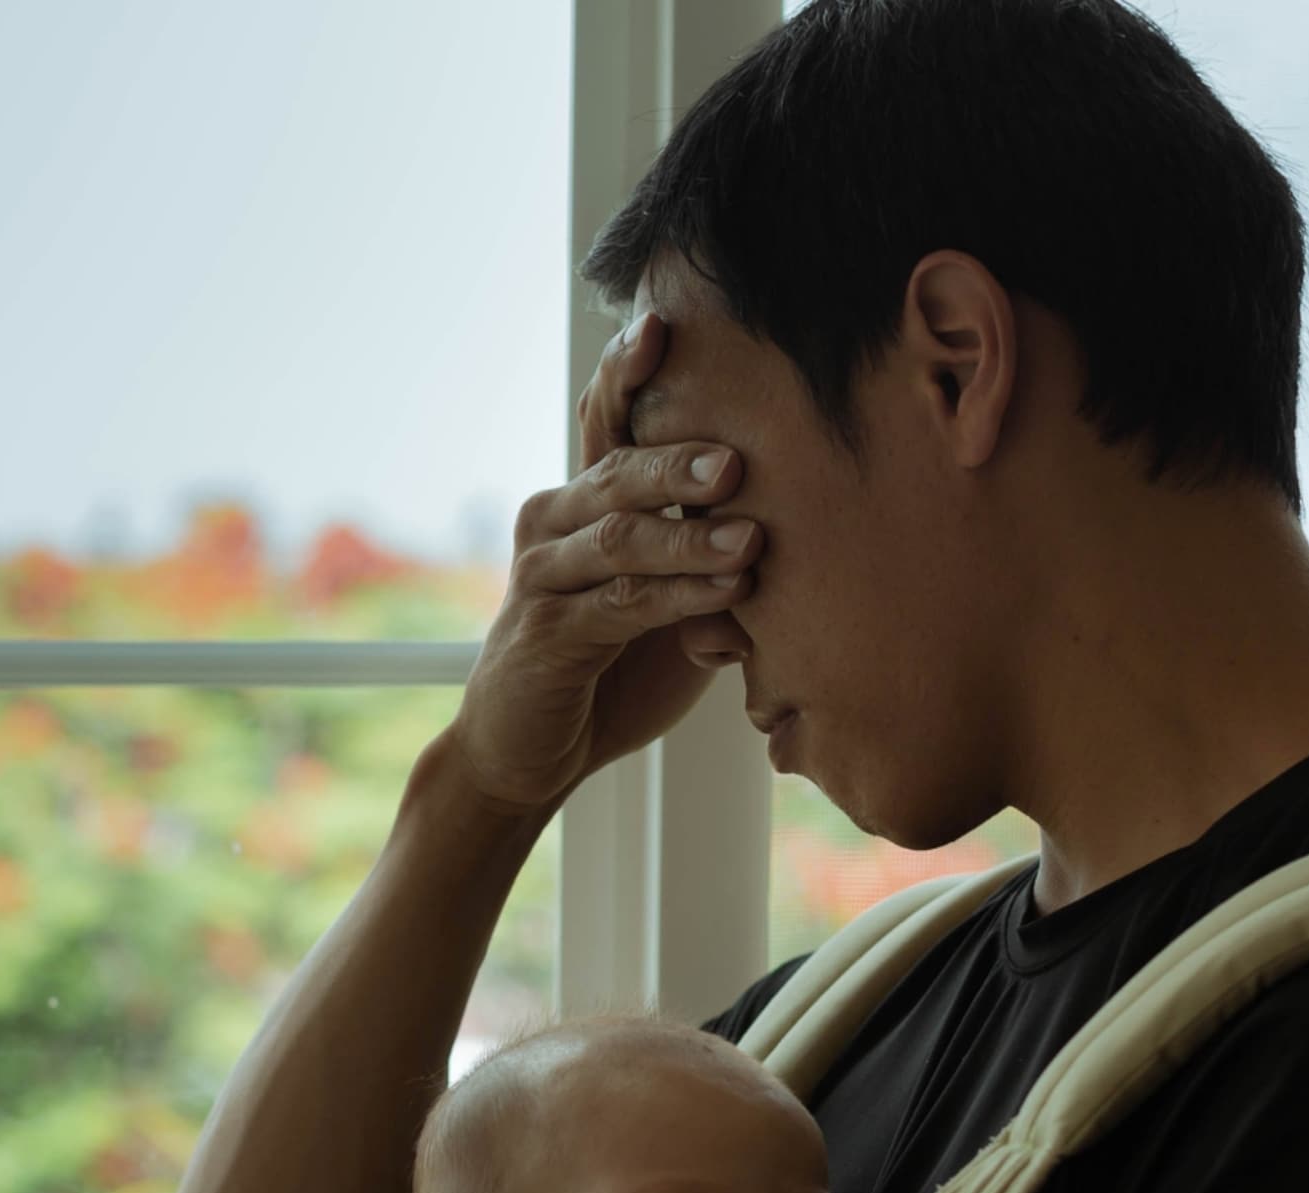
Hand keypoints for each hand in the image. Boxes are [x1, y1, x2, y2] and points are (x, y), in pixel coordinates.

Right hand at [449, 311, 762, 814]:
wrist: (526, 752)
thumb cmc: (605, 674)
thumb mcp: (668, 610)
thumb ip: (712, 571)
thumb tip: (783, 544)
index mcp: (585, 503)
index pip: (608, 420)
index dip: (630, 371)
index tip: (666, 323)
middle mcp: (554, 524)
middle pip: (617, 470)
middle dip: (681, 458)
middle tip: (740, 459)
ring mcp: (543, 577)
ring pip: (619, 536)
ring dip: (689, 536)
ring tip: (750, 539)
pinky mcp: (546, 636)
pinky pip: (618, 604)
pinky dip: (676, 598)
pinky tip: (724, 595)